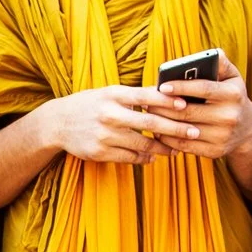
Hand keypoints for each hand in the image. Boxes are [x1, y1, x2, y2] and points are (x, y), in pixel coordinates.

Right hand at [34, 84, 198, 164]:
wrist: (57, 123)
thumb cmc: (89, 104)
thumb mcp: (108, 93)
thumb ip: (134, 95)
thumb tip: (167, 96)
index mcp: (113, 95)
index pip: (146, 96)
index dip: (168, 101)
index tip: (187, 105)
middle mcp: (109, 114)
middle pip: (149, 122)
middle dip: (175, 128)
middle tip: (194, 132)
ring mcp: (104, 135)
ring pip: (142, 144)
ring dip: (162, 148)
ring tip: (176, 149)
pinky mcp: (99, 152)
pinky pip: (128, 157)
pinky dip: (143, 158)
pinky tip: (152, 157)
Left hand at [151, 56, 251, 163]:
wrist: (248, 130)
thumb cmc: (233, 97)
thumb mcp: (233, 78)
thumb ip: (221, 64)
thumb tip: (212, 53)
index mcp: (233, 95)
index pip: (203, 89)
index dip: (181, 87)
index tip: (162, 86)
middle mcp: (229, 116)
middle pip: (188, 112)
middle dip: (163, 106)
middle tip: (145, 101)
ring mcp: (222, 136)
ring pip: (183, 130)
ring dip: (162, 123)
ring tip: (148, 114)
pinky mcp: (215, 151)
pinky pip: (185, 146)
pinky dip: (168, 139)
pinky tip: (158, 131)